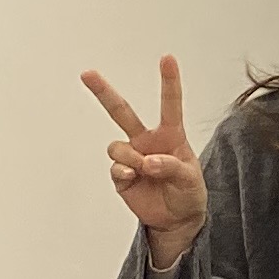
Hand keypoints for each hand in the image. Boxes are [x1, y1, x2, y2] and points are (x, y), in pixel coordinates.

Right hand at [85, 56, 204, 267]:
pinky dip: (123, 172)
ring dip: (129, 157)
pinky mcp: (121, 175)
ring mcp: (131, 157)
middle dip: (103, 92)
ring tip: (145, 170)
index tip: (167, 58)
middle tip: (87, 74)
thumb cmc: (188, 194)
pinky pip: (114, 167)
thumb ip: (172, 167)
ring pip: (116, 146)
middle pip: (121, 111)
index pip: (169, 104)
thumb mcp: (190, 181)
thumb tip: (148, 161)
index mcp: (170, 136)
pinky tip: (133, 178)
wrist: (176, 221)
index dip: (168, 81)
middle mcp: (147, 141)